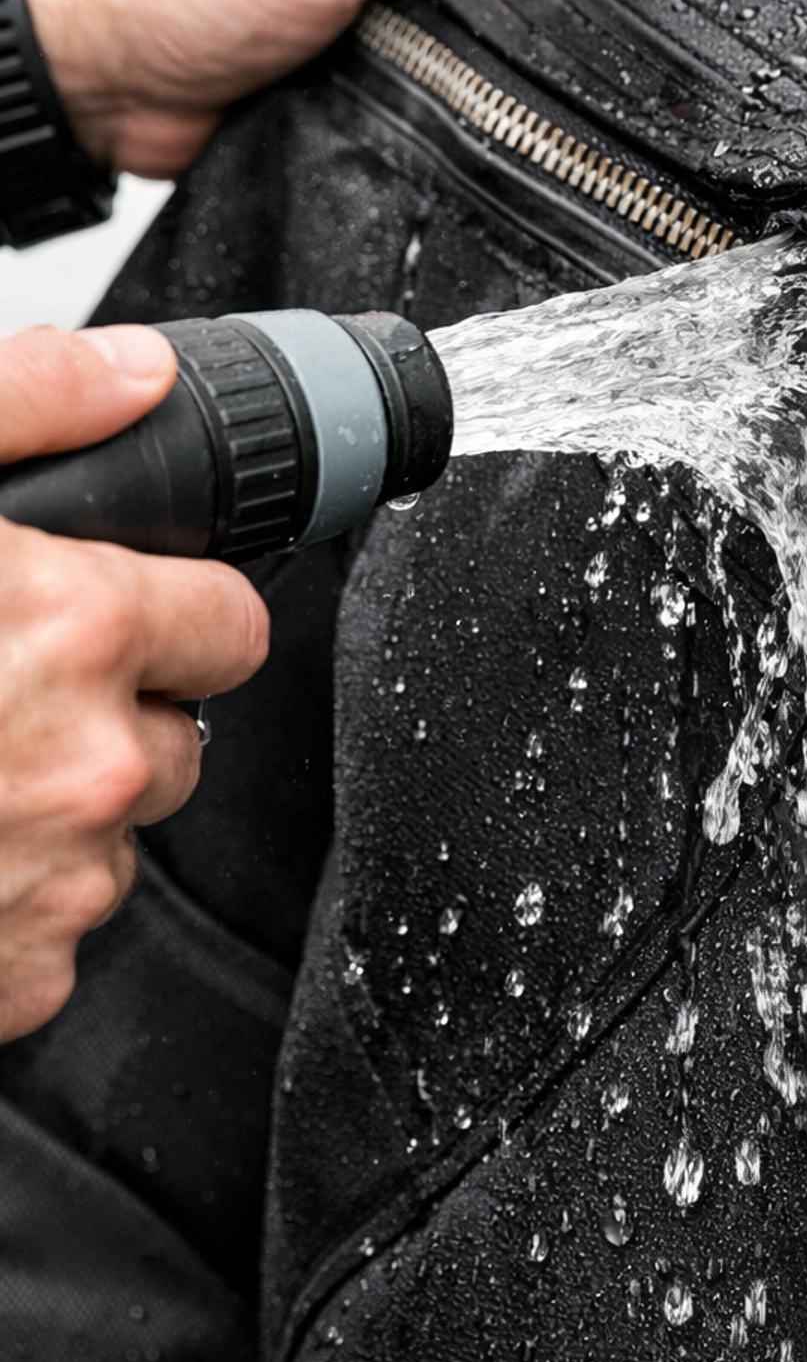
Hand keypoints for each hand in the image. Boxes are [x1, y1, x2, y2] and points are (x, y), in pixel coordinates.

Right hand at [0, 325, 268, 1040]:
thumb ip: (25, 403)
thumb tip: (134, 375)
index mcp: (74, 632)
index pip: (230, 623)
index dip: (168, 611)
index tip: (107, 616)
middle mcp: (89, 767)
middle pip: (173, 736)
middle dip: (102, 716)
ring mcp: (52, 888)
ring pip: (107, 837)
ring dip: (44, 812)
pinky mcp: (12, 985)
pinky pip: (44, 935)